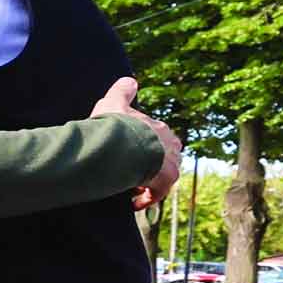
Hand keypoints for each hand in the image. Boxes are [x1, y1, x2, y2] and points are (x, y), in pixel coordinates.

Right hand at [89, 77, 181, 209]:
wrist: (120, 143)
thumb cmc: (115, 124)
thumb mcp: (113, 102)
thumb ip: (122, 91)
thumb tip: (130, 80)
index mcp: (159, 127)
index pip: (160, 137)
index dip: (147, 147)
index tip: (133, 154)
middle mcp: (169, 145)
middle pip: (165, 158)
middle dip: (151, 166)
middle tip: (133, 173)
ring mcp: (169, 162)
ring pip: (163, 176)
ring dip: (149, 183)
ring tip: (131, 188)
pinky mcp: (165, 180)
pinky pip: (158, 192)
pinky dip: (147, 198)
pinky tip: (134, 202)